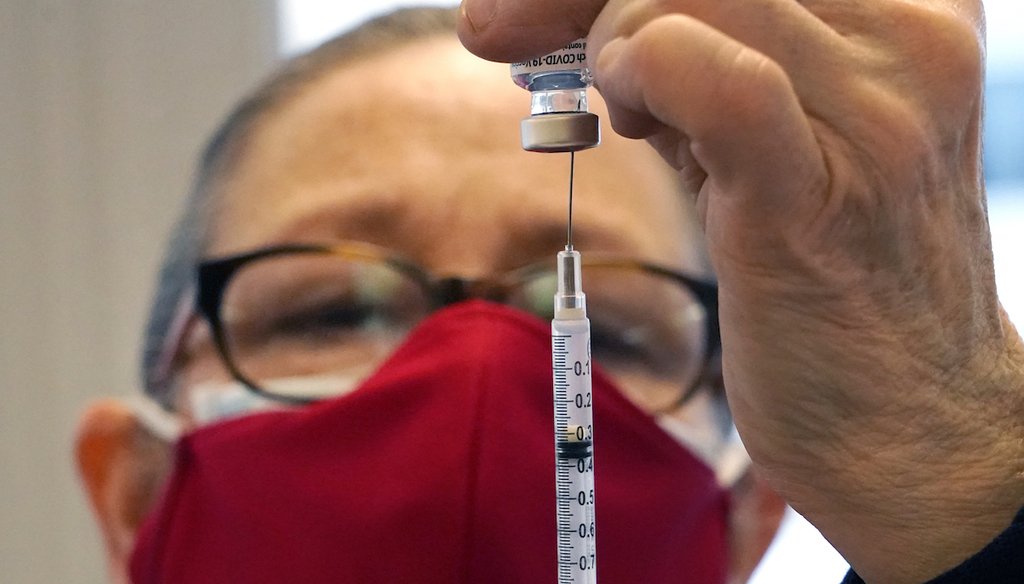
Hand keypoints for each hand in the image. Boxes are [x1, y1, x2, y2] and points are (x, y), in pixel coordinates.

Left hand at [460, 1, 1023, 581]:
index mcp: (910, 1)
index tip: (527, 10)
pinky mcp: (819, 190)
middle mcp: (910, 33)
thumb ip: (703, 44)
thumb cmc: (827, 267)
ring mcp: (876, 109)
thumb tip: (549, 11)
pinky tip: (643, 128)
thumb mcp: (781, 121)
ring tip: (647, 126)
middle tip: (508, 40)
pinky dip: (637, 82)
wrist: (907, 420)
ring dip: (613, 53)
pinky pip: (698, 73)